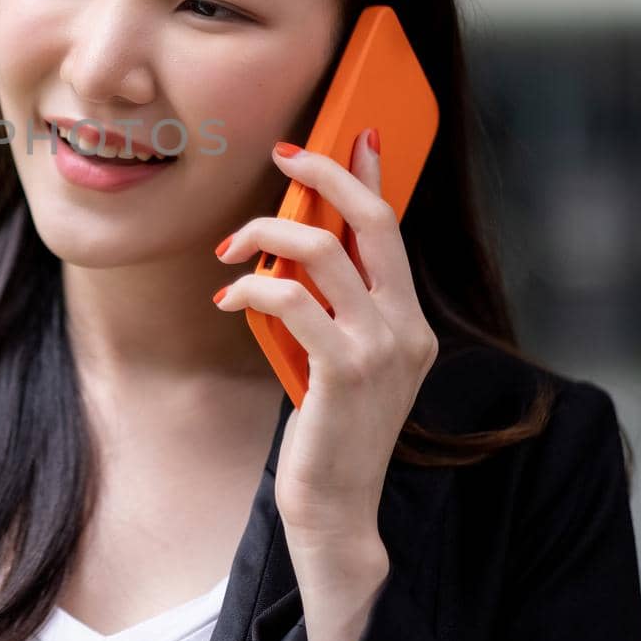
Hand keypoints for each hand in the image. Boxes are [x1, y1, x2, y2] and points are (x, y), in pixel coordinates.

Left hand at [212, 128, 438, 538]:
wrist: (334, 506)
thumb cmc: (328, 430)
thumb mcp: (344, 359)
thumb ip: (338, 307)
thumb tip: (303, 250)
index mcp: (412, 322)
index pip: (394, 229)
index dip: (372, 175)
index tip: (352, 133)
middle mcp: (407, 328)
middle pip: (373, 221)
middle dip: (325, 175)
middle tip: (282, 155)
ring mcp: (381, 348)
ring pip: (322, 251)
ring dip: (265, 235)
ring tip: (228, 250)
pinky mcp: (344, 369)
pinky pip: (291, 298)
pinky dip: (252, 287)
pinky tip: (229, 298)